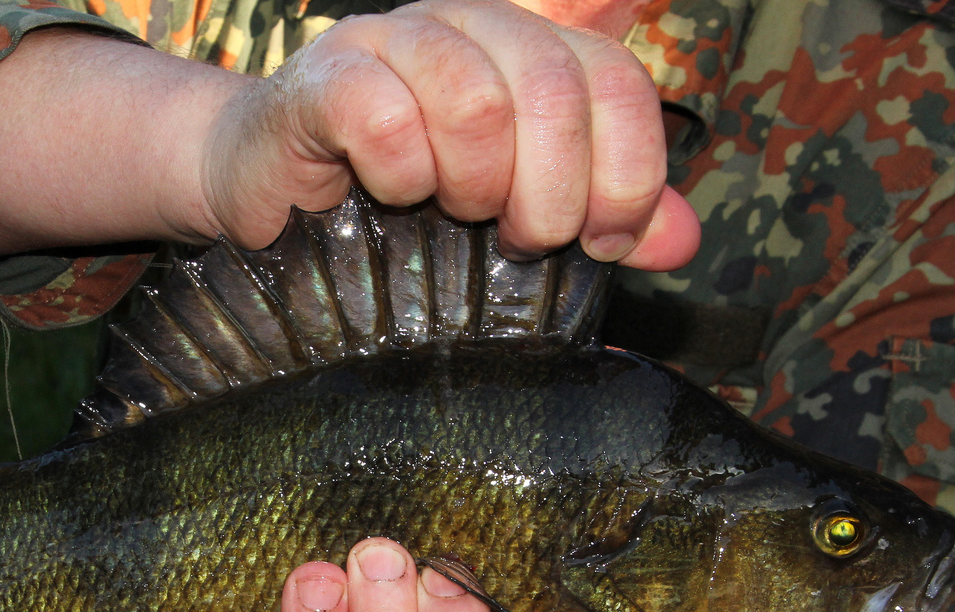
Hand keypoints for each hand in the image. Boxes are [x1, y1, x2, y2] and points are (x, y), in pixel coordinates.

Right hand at [200, 0, 696, 265]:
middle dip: (551, 189)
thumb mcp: (512, 215)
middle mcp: (469, 27)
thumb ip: (601, 220)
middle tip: (520, 240)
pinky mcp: (323, 78)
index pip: (616, 82)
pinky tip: (388, 195)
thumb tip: (680, 239)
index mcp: (528, 48)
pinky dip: (400, 174)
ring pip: (475, 97)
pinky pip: (385, 116)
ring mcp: (393, 41)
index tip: (602, 241)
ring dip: (473, 182)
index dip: (627, 169)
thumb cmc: (398, 208)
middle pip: (551, 86)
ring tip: (450, 215)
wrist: (273, 198)